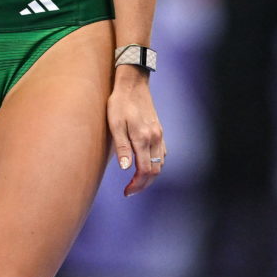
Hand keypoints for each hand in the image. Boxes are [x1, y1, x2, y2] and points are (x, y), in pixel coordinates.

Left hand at [107, 70, 164, 195]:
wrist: (132, 83)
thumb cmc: (119, 103)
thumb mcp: (114, 124)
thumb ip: (122, 146)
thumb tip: (125, 168)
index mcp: (143, 138)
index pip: (146, 171)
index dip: (137, 185)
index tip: (126, 192)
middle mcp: (155, 138)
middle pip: (156, 170)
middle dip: (144, 184)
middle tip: (129, 191)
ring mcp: (159, 133)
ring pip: (161, 163)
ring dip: (150, 176)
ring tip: (136, 182)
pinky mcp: (158, 130)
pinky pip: (162, 153)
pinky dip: (156, 164)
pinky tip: (146, 165)